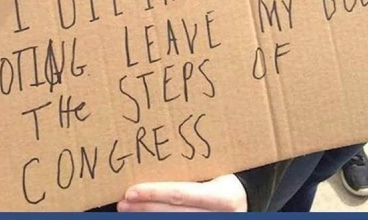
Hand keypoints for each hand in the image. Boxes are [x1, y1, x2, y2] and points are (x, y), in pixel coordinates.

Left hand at [116, 174, 246, 211]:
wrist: (244, 197)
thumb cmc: (227, 172)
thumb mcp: (217, 166)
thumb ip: (193, 165)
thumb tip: (155, 154)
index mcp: (224, 196)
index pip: (181, 194)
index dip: (154, 193)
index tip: (131, 190)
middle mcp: (220, 216)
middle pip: (173, 213)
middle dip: (144, 207)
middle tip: (123, 200)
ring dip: (146, 216)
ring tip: (127, 208)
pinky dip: (157, 219)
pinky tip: (143, 214)